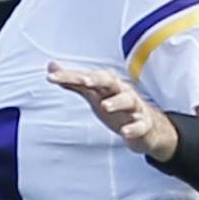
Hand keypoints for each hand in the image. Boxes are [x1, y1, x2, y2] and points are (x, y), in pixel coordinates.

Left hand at [48, 62, 178, 158]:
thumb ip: (73, 82)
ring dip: (117, 102)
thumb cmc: (117, 106)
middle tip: (84, 81)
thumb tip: (51, 67)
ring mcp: (134, 108)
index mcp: (107, 84)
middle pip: (110, 81)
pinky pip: (140, 125)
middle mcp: (121, 91)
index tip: (51, 77)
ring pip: (128, 100)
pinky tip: (125, 132)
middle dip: (97, 79)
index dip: (70, 76)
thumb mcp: (93, 94)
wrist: (147, 127)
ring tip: (105, 106)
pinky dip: (133, 128)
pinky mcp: (143, 124)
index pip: (86, 77)